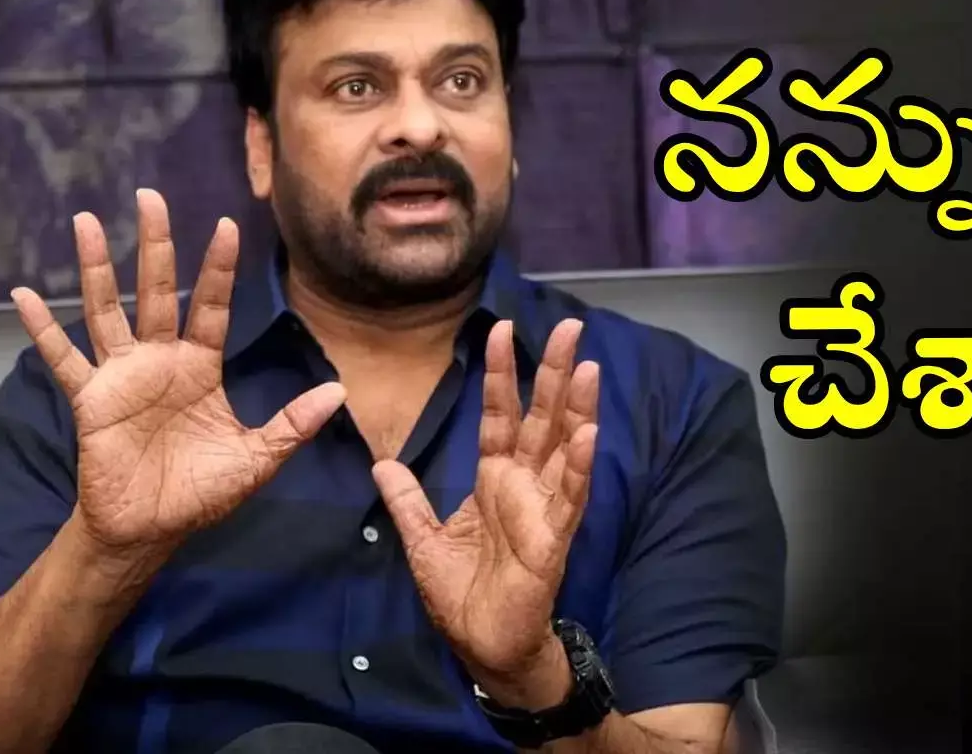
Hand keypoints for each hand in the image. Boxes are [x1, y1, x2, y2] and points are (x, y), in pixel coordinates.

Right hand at [13, 190, 346, 558]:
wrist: (151, 531)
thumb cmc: (202, 493)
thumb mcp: (257, 459)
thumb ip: (293, 424)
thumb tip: (340, 392)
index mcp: (201, 367)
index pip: (212, 306)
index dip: (217, 268)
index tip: (225, 225)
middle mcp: (161, 361)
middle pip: (157, 290)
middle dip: (155, 245)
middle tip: (150, 195)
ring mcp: (123, 376)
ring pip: (107, 309)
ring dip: (97, 267)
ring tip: (86, 221)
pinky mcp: (91, 399)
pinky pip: (63, 358)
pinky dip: (41, 329)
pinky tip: (22, 295)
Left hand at [373, 318, 598, 698]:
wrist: (483, 646)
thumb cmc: (462, 595)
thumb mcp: (423, 541)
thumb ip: (408, 501)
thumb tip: (381, 463)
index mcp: (494, 478)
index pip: (499, 415)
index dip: (500, 374)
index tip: (500, 329)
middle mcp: (524, 485)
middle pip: (542, 417)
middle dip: (554, 371)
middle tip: (569, 325)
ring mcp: (543, 508)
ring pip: (565, 448)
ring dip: (577, 409)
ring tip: (586, 368)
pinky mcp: (554, 540)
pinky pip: (569, 498)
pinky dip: (579, 467)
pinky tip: (590, 435)